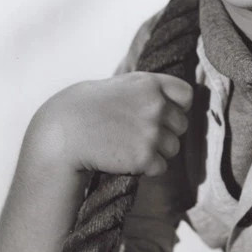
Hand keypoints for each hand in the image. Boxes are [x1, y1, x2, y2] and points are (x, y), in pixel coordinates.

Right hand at [29, 72, 192, 177]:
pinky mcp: (144, 156)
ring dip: (157, 151)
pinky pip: (161, 167)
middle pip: (181, 125)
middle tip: (138, 134)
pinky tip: (126, 159)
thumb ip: (148, 91)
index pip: (187, 95)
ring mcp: (151, 131)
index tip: (165, 113)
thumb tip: (177, 100)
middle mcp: (156, 105)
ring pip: (173, 148)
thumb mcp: (122, 85)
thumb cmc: (89, 107)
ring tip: (129, 146)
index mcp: (150, 83)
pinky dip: (147, 168)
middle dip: (166, 132)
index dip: (179, 106)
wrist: (64, 132)